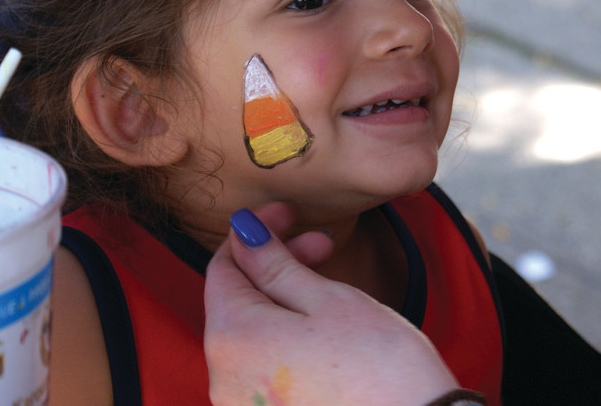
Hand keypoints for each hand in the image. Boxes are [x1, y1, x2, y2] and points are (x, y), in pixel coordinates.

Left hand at [204, 204, 458, 405]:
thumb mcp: (328, 300)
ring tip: (330, 288)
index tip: (290, 213)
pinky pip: (262, 365)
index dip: (257, 232)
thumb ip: (275, 264)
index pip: (223, 266)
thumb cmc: (378, 365)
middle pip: (235, 300)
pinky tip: (323, 329)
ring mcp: (241, 405)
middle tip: (325, 245)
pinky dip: (284, 336)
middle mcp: (221, 378)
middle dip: (275, 264)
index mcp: (231, 338)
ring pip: (250, 332)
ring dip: (282, 299)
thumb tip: (242, 231)